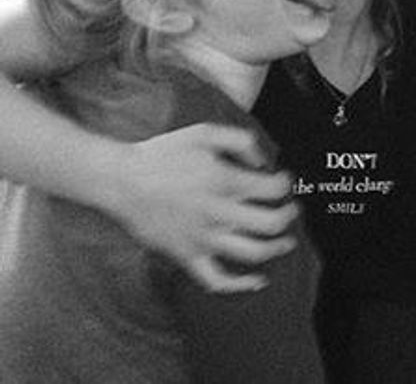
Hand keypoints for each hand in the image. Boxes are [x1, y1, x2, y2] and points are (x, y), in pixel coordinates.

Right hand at [110, 123, 298, 291]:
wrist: (121, 180)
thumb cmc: (162, 154)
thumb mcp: (205, 132)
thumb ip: (241, 141)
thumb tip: (263, 162)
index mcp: (223, 180)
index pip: (272, 188)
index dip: (285, 184)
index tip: (283, 180)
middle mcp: (217, 212)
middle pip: (270, 224)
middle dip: (288, 216)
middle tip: (292, 210)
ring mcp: (202, 238)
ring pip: (252, 253)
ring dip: (277, 248)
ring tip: (286, 241)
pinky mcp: (187, 256)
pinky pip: (217, 280)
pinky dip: (240, 285)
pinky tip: (256, 280)